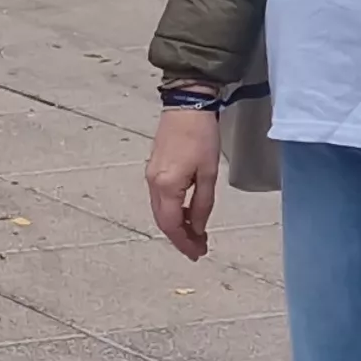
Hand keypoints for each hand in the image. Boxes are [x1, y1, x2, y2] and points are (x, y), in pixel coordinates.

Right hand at [144, 108, 219, 259]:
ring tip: (195, 234)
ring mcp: (151, 177)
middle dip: (180, 237)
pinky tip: (187, 214)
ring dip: (177, 226)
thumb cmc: (201, 137)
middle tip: (197, 249)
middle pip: (163, 221)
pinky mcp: (153, 170)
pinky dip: (173, 212)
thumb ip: (203, 203)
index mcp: (167, 186)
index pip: (172, 224)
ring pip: (161, 211)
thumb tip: (198, 227)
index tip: (197, 253)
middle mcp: (153, 184)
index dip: (184, 242)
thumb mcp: (209, 173)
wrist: (186, 107)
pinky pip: (160, 200)